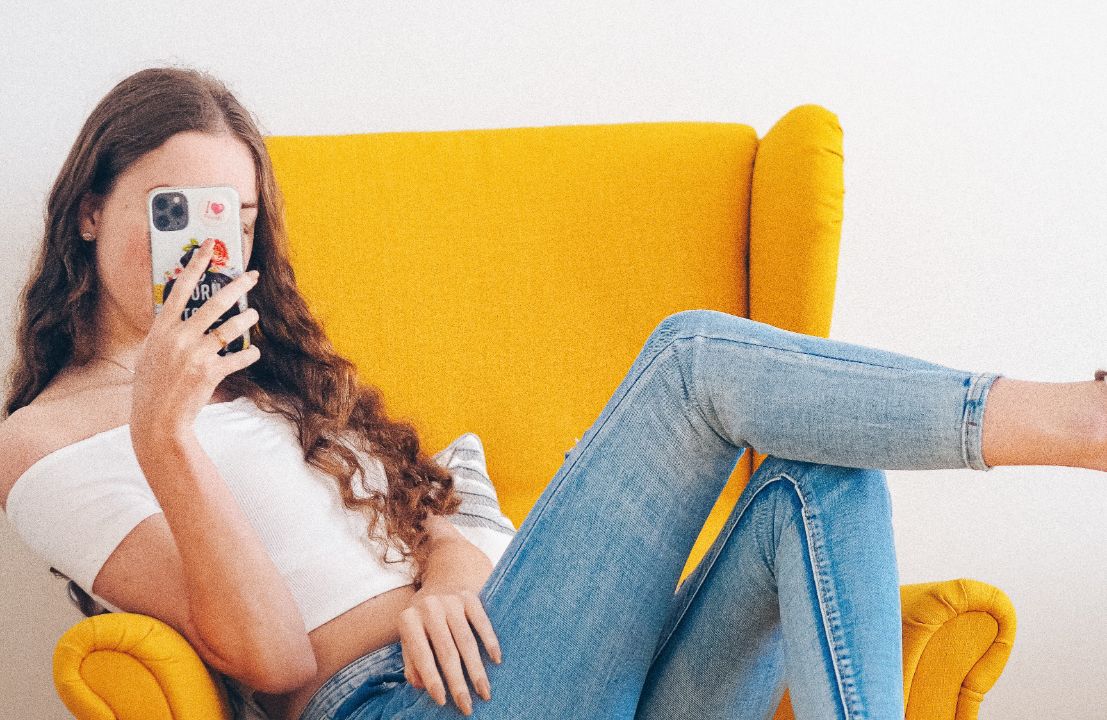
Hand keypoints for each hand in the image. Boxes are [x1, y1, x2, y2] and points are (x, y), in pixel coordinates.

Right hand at [131, 237, 260, 447]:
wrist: (157, 419)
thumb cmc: (151, 385)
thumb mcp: (150, 353)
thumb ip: (165, 332)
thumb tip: (176, 313)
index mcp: (162, 329)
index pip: (180, 288)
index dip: (197, 265)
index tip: (210, 247)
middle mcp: (179, 338)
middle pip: (214, 303)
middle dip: (237, 286)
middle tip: (252, 276)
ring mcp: (195, 354)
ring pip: (231, 327)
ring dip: (247, 319)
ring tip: (253, 314)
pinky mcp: (211, 372)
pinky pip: (239, 356)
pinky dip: (249, 353)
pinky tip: (253, 352)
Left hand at [398, 584, 501, 715]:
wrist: (441, 580)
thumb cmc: (423, 620)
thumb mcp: (410, 637)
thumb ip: (412, 661)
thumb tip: (421, 686)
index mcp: (408, 619)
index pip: (421, 655)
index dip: (432, 679)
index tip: (443, 701)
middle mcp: (429, 607)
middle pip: (447, 651)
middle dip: (458, 682)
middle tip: (467, 706)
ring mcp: (451, 601)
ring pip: (466, 641)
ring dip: (477, 670)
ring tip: (484, 692)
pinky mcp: (469, 597)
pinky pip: (482, 622)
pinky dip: (490, 642)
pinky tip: (496, 661)